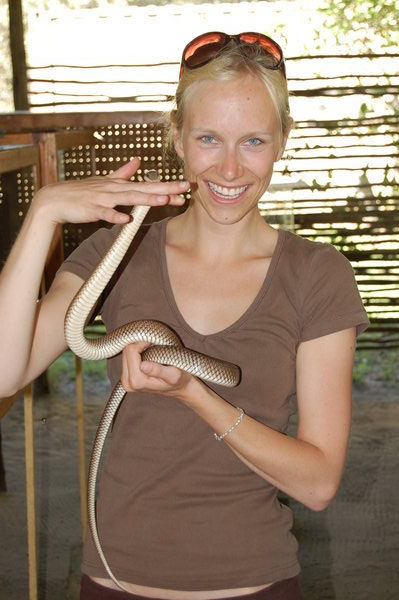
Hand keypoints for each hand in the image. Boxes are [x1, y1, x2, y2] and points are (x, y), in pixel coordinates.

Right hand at [31, 158, 188, 225]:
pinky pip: (105, 214)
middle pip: (144, 189)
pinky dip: (115, 216)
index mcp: (120, 185)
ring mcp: (103, 198)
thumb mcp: (105, 181)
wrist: (56, 199)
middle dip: (165, 189)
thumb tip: (137, 161)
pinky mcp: (92, 209)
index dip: (167, 186)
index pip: (148, 186)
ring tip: (163, 200)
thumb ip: (122, 173)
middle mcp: (115, 189)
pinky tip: (126, 220)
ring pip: (128, 199)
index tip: (186, 187)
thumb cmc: (82, 193)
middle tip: (184, 188)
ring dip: (145, 199)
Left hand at [121, 341, 195, 400]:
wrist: (180, 389)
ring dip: (138, 347)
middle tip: (155, 345)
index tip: (155, 342)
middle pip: (126, 351)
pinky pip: (127, 357)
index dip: (143, 342)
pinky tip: (148, 354)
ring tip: (153, 350)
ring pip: (125, 352)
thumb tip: (143, 366)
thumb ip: (158, 371)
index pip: (131, 350)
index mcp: (137, 381)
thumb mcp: (174, 375)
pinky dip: (137, 352)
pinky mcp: (126, 376)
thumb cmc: (180, 381)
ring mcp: (125, 380)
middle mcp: (128, 382)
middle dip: (140, 344)